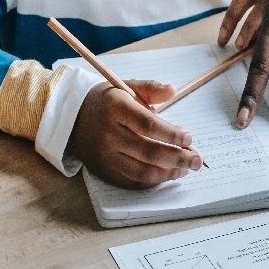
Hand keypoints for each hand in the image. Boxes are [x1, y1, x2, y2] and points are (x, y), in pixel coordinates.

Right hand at [68, 81, 203, 188]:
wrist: (71, 117)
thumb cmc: (105, 102)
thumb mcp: (125, 87)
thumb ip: (151, 88)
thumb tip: (173, 90)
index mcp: (115, 108)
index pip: (149, 125)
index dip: (172, 134)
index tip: (189, 137)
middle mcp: (108, 134)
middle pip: (150, 151)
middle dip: (179, 158)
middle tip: (197, 160)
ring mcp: (105, 155)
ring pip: (143, 171)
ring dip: (169, 172)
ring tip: (186, 168)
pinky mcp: (104, 170)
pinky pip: (133, 181)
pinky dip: (154, 180)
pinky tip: (167, 174)